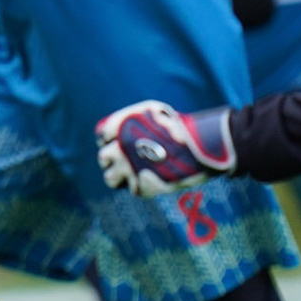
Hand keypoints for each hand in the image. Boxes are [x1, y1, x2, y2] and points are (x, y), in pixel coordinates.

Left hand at [95, 100, 235, 196]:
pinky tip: (154, 178)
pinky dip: (142, 186)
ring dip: (121, 176)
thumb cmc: (177, 127)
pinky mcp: (141, 187)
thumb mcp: (151, 111)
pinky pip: (133, 189)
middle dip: (113, 159)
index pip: (101, 136)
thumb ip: (128, 119)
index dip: (110, 139)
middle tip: (127, 159)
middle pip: (103, 158)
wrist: (199, 147)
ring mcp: (128, 169)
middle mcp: (119, 149)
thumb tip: (110, 135)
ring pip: (110, 178)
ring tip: (136, 173)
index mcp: (119, 128)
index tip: (120, 141)